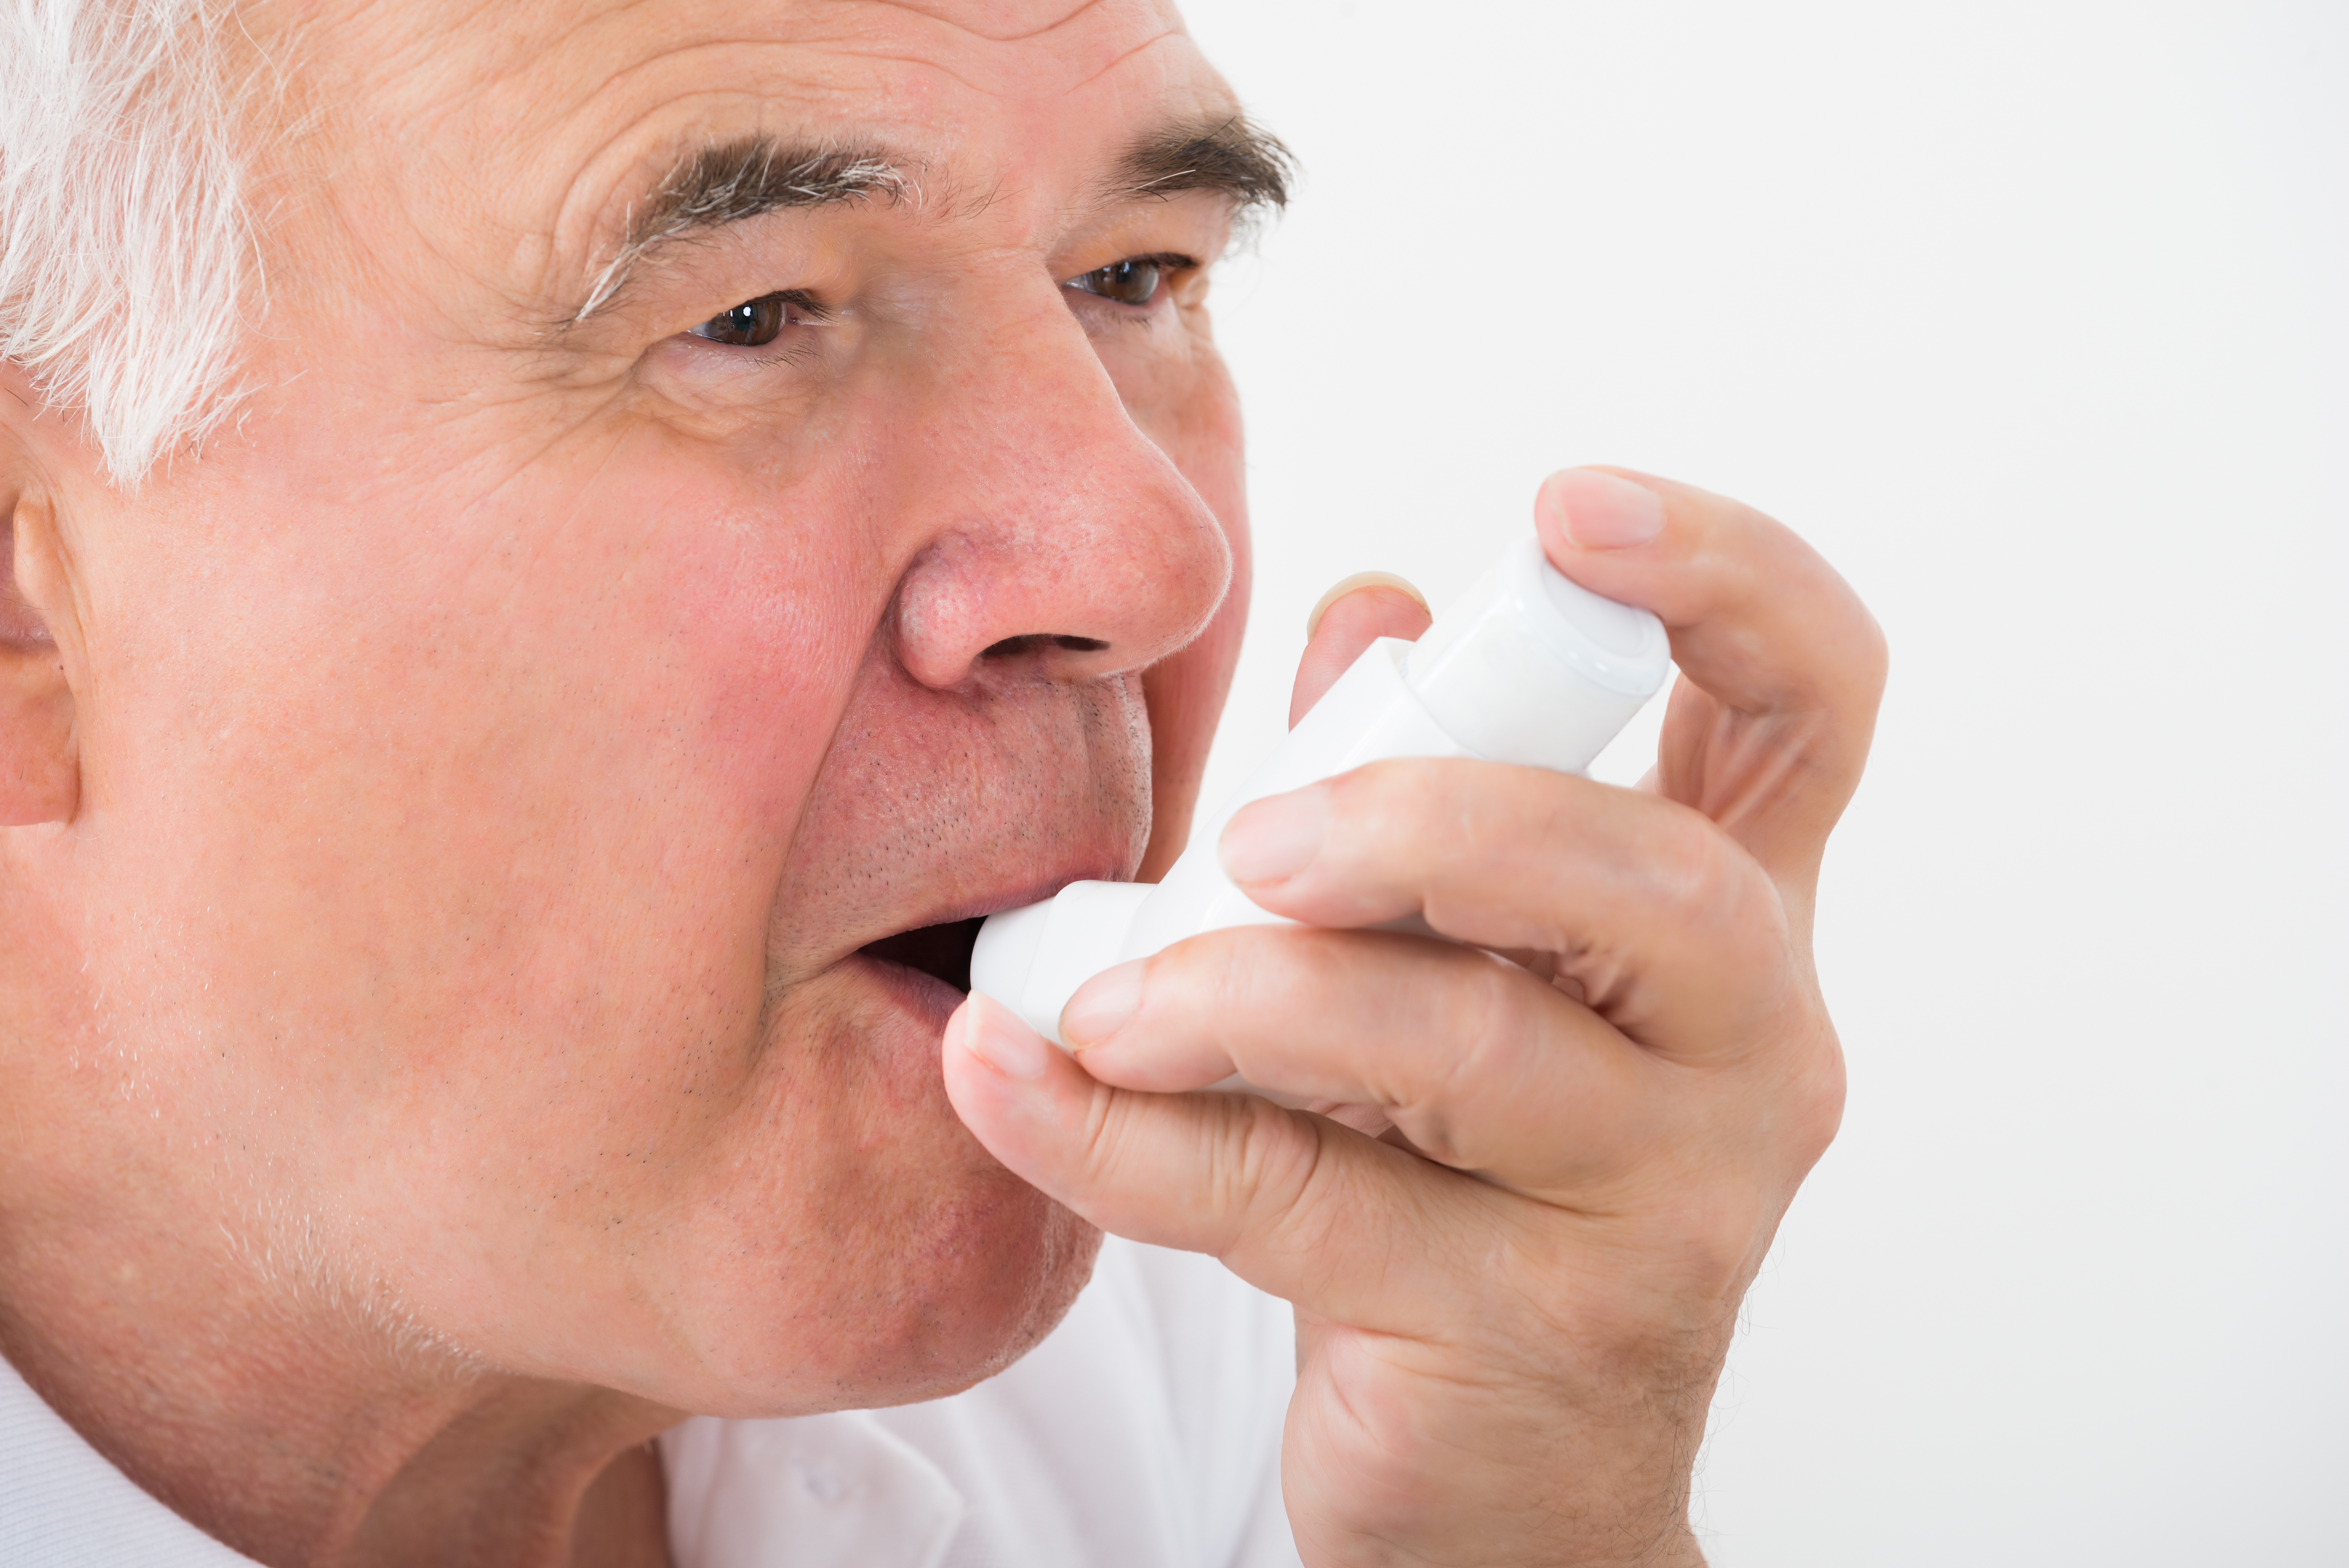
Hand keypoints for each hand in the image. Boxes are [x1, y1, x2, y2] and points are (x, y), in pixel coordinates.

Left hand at [943, 467, 1884, 1565]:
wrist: (1498, 1479)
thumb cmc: (1460, 1174)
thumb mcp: (1451, 964)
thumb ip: (1414, 789)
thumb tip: (1365, 611)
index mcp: (1728, 925)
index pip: (1811, 708)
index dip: (1724, 580)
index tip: (1564, 511)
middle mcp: (1743, 1052)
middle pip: (1660, 881)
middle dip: (1441, 820)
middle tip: (1255, 842)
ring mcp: (1661, 1207)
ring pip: (1471, 1048)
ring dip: (1246, 995)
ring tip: (1096, 1000)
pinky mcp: (1529, 1334)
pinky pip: (1303, 1202)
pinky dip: (1127, 1135)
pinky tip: (1012, 1080)